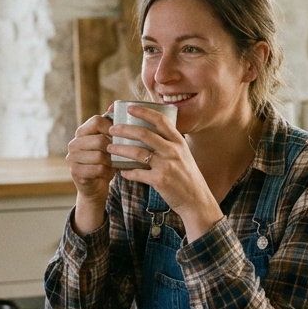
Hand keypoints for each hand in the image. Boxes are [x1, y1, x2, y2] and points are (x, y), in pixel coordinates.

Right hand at [66, 112, 113, 233]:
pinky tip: (108, 173)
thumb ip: (111, 126)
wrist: (95, 187)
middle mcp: (74, 143)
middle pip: (100, 139)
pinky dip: (106, 172)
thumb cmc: (105, 162)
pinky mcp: (75, 172)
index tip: (120, 136)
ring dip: (111, 162)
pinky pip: (97, 169)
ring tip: (114, 164)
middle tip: (120, 154)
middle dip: (113, 148)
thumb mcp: (109, 143)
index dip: (111, 127)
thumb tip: (114, 105)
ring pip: (100, 155)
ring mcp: (72, 158)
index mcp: (81, 132)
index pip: (96, 121)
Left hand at [110, 104, 222, 241]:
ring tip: (110, 148)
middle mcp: (173, 151)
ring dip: (120, 149)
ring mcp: (167, 165)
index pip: (160, 120)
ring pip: (137, 152)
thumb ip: (169, 144)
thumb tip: (149, 133)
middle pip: (144, 134)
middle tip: (112, 129)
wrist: (197, 200)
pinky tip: (122, 172)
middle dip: (124, 129)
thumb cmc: (187, 177)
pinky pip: (137, 173)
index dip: (144, 112)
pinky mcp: (160, 180)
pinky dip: (127, 172)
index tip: (129, 108)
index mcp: (178, 142)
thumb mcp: (184, 155)